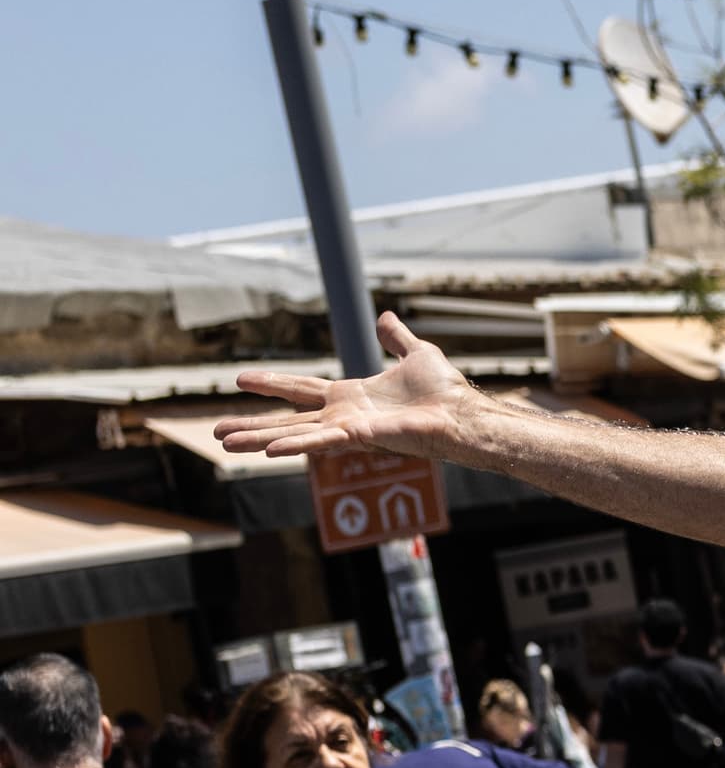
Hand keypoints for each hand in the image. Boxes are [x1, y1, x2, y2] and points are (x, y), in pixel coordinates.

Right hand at [216, 312, 478, 458]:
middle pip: (288, 420)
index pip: (301, 389)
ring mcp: (350, 429)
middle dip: (253, 425)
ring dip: (260, 439)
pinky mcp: (362, 437)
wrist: (465, 413)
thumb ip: (396, 339)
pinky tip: (267, 450)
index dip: (272, 384)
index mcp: (351, 397)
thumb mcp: (417, 353)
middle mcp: (345, 416)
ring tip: (226, 443)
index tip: (240, 380)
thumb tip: (386, 317)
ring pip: (295, 434)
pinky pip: (321, 441)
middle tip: (216, 432)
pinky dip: (294, 444)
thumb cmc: (446, 391)